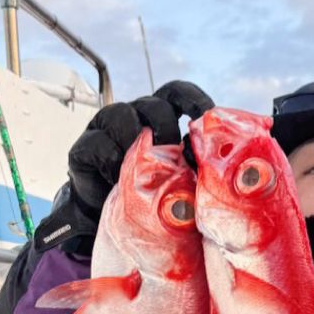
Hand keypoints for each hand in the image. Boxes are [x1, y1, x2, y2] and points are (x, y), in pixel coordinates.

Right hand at [35, 80, 213, 251]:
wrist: (106, 219)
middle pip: (154, 105)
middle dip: (166, 126)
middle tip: (172, 153)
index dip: (194, 100)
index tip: (207, 117)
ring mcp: (107, 129)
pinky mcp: (84, 148)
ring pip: (121, 116)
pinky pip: (99, 145)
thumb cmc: (148, 195)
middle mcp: (135, 116)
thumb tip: (228, 175)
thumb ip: (194, 169)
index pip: (179, 93)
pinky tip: (120, 181)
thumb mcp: (177, 179)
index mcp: (160, 117)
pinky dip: (113, 163)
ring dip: (137, 141)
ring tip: (145, 168)